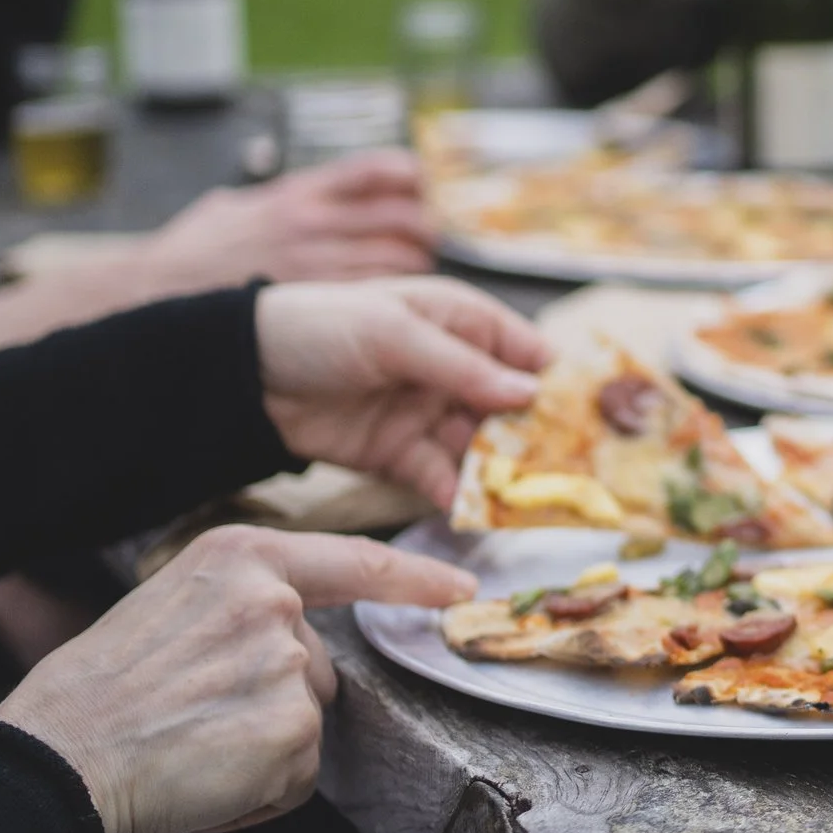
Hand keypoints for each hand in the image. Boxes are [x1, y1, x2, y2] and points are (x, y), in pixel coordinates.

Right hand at [0, 527, 474, 832]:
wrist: (58, 757)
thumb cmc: (99, 690)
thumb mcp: (171, 606)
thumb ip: (243, 606)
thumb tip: (294, 638)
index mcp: (241, 557)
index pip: (353, 561)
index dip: (415, 576)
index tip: (461, 585)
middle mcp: (273, 601)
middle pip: (317, 665)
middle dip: (269, 702)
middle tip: (190, 719)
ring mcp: (288, 663)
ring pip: (306, 721)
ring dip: (263, 749)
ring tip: (191, 748)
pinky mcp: (294, 728)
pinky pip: (298, 774)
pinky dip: (259, 792)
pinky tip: (204, 780)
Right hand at [135, 149, 437, 292]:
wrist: (150, 293)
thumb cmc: (191, 254)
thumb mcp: (234, 206)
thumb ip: (278, 197)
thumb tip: (310, 192)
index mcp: (296, 193)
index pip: (377, 169)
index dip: (411, 175)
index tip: (418, 184)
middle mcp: (310, 223)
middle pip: (402, 216)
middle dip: (425, 226)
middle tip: (426, 236)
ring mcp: (312, 263)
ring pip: (397, 258)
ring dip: (416, 263)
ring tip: (412, 269)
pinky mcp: (311, 301)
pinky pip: (373, 293)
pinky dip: (393, 294)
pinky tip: (390, 298)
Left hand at [257, 277, 548, 506]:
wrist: (245, 373)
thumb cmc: (322, 326)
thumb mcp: (395, 333)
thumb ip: (462, 366)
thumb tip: (528, 394)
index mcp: (460, 322)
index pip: (524, 350)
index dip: (554, 382)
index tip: (588, 418)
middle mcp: (454, 369)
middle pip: (510, 407)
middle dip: (535, 438)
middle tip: (567, 472)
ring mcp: (427, 413)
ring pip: (479, 446)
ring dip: (500, 472)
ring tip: (524, 499)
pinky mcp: (398, 454)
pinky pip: (440, 476)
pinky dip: (456, 494)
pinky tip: (470, 511)